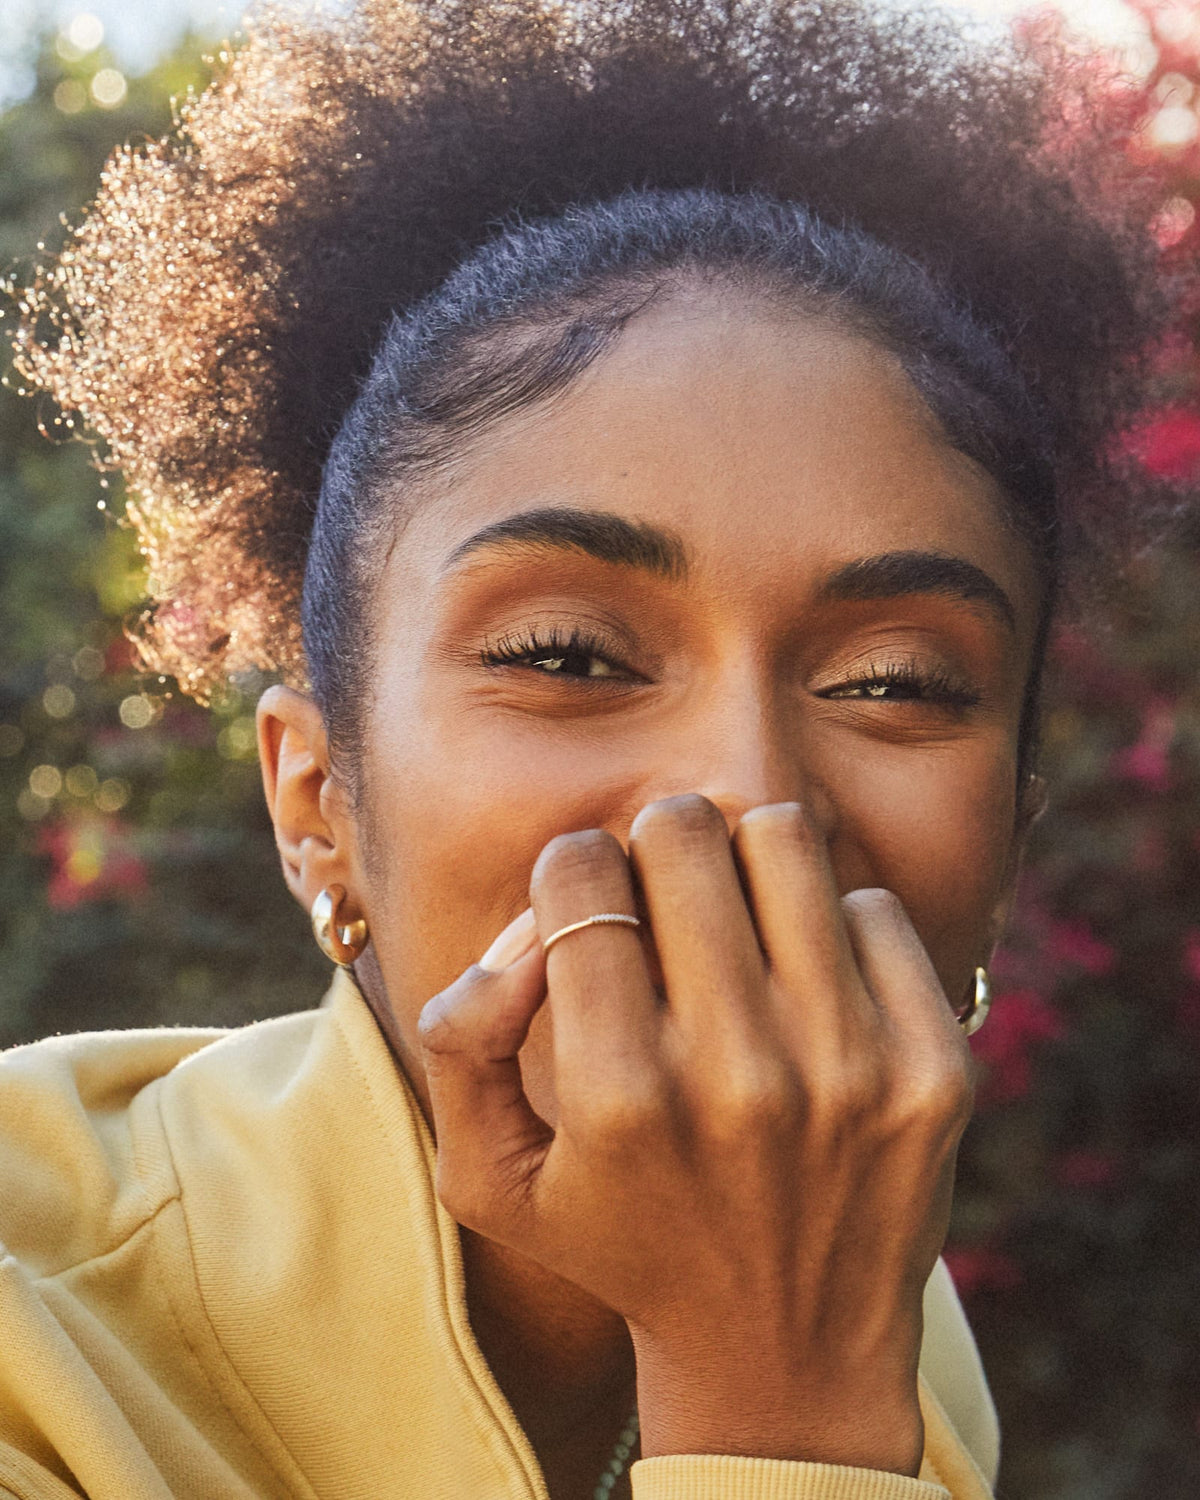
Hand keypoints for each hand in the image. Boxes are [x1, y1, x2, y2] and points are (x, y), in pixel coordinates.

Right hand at [417, 795, 974, 1474]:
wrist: (784, 1354)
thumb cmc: (619, 1239)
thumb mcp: (492, 1176)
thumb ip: (461, 1038)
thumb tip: (527, 933)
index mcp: (617, 1097)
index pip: (581, 873)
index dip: (571, 871)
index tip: (589, 911)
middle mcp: (738, 1077)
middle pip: (683, 831)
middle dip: (654, 847)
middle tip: (661, 900)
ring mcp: (850, 1069)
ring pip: (784, 838)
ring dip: (744, 860)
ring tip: (735, 920)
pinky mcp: (933, 1070)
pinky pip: (873, 906)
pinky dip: (829, 925)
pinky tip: (808, 985)